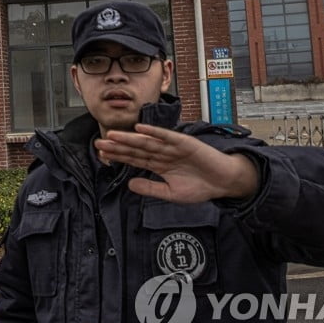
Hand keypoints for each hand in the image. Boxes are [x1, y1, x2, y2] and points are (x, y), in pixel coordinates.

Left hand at [95, 124, 259, 202]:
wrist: (224, 182)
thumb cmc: (201, 187)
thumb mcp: (171, 193)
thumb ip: (151, 188)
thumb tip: (129, 185)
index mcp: (159, 165)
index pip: (134, 159)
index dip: (118, 156)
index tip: (102, 154)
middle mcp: (163, 153)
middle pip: (136, 149)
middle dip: (117, 146)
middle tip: (99, 143)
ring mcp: (172, 147)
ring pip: (147, 142)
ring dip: (129, 138)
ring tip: (113, 135)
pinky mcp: (184, 143)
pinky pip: (166, 136)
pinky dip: (153, 132)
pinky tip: (139, 129)